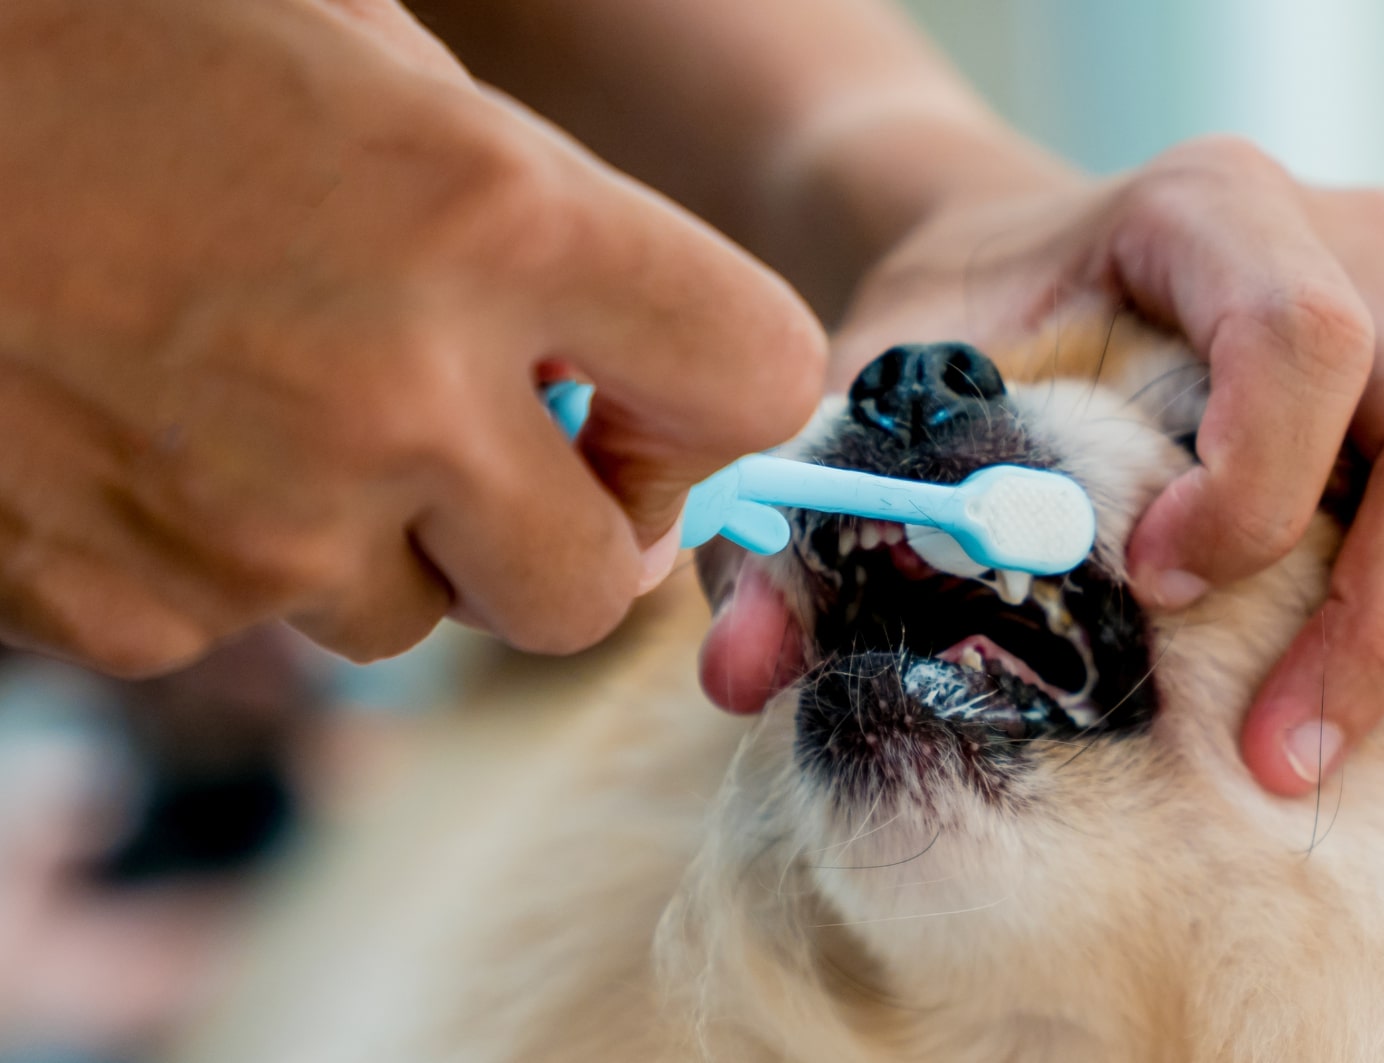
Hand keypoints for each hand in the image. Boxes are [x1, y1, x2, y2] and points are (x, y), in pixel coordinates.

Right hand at [0, 0, 824, 674]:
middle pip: (596, 590)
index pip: (758, 380)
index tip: (646, 383)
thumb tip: (623, 359)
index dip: (719, 400)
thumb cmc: (115, 29)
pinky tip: (153, 426)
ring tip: (274, 393)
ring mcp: (252, 527)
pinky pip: (246, 627)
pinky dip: (228, 552)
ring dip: (384, 536)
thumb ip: (530, 208)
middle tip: (501, 446)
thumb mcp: (365, 49)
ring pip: (412, 618)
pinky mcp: (121, 607)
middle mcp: (394, 400)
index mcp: (494, 220)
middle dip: (568, 529)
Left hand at [724, 136, 1383, 815]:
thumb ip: (812, 509)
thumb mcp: (875, 388)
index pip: (1301, 329)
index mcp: (1211, 210)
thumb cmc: (967, 325)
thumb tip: (746, 674)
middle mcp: (1362, 250)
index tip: (1161, 589)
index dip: (1257, 478)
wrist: (1035, 259)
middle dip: (1378, 614)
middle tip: (1276, 762)